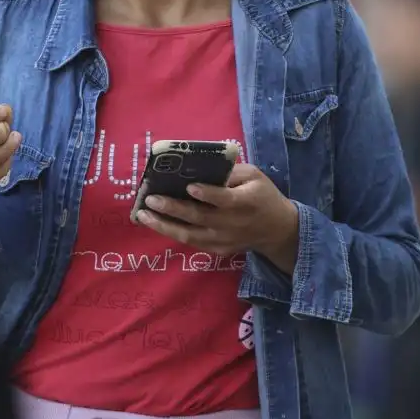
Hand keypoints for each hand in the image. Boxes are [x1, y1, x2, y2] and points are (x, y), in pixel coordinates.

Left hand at [133, 162, 299, 272]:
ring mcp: (224, 240)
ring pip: (189, 235)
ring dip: (164, 225)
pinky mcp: (217, 250)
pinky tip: (156, 223)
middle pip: (199, 218)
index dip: (207, 195)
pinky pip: (191, 242)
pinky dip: (172, 233)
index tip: (189, 187)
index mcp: (245, 202)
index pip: (225, 200)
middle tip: (150, 199)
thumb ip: (231, 172)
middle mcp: (232, 224)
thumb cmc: (262, 196)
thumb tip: (199, 168)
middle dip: (172, 208)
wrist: (277, 230)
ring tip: (143, 215)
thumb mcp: (254, 176)